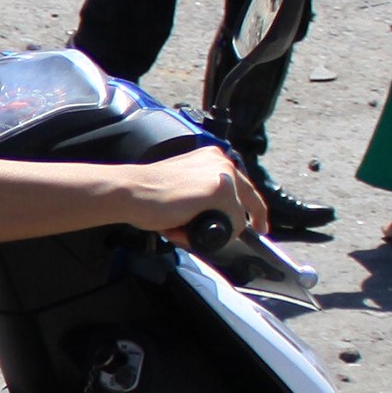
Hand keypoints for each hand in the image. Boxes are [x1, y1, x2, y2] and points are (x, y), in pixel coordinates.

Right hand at [137, 144, 264, 239]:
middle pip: (249, 200)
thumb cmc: (149, 193)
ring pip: (237, 216)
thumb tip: (220, 220)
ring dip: (215, 229)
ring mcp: (224, 176)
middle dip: (242, 222)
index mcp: (213, 157)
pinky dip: (209, 234)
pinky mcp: (221, 192)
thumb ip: (206, 197)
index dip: (254, 209)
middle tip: (253, 234)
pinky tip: (185, 227)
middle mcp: (222, 162)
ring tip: (183, 228)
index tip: (258, 224)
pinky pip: (231, 225)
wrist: (132, 191)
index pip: (243, 185)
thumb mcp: (186, 186)